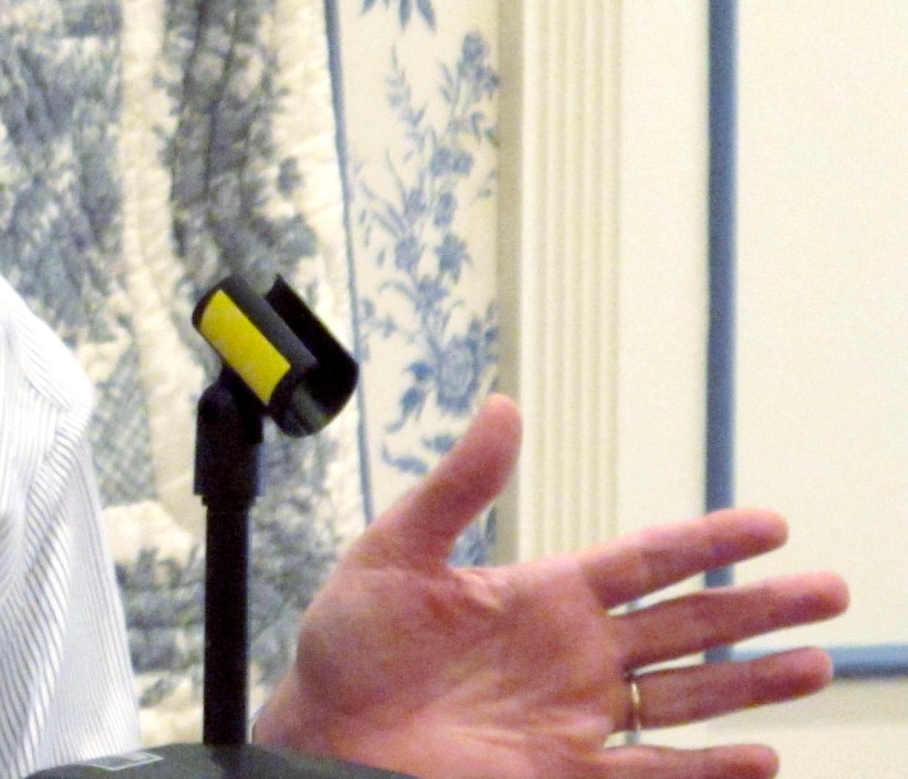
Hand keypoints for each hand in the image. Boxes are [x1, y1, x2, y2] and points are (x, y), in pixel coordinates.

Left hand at [253, 395, 848, 777]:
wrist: (321, 731)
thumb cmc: (348, 644)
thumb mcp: (394, 551)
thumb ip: (457, 487)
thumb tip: (502, 408)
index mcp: (541, 593)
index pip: (644, 560)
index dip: (706, 542)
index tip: (770, 523)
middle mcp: (573, 653)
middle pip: (688, 624)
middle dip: (758, 607)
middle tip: (829, 587)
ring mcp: (576, 715)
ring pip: (687, 696)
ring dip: (751, 684)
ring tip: (815, 663)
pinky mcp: (566, 773)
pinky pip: (654, 772)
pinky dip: (708, 771)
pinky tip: (761, 759)